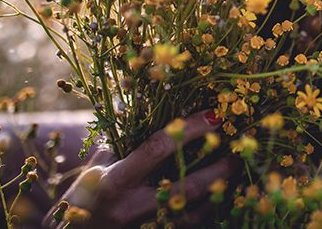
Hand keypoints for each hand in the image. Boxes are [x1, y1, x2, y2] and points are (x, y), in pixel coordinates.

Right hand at [43, 110, 228, 227]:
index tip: (214, 115)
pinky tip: (219, 196)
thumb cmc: (81, 197)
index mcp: (114, 181)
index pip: (157, 149)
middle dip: (217, 169)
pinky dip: (206, 211)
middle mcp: (129, 208)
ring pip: (192, 213)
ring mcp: (142, 228)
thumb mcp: (95, 167)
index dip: (189, 129)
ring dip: (218, 192)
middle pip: (184, 187)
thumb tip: (144, 105)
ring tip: (236, 172)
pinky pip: (187, 227)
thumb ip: (121, 142)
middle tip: (239, 151)